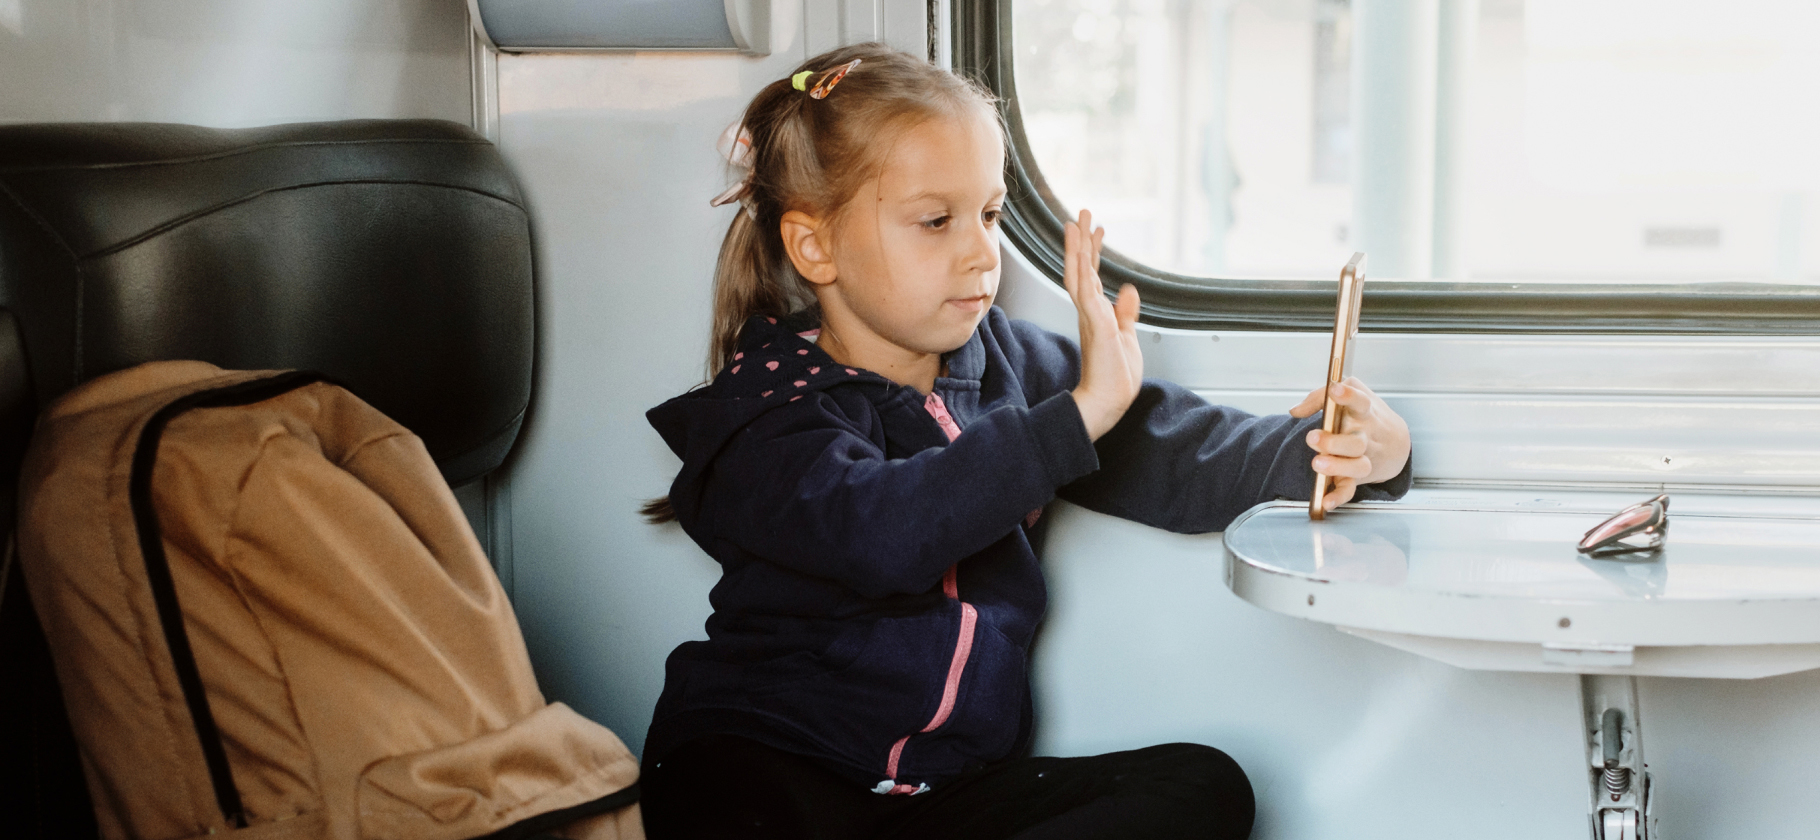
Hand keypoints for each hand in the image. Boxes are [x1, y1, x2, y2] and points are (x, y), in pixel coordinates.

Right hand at [1063, 209, 1141, 439]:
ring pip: (1078, 274)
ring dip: (1077, 247)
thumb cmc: (1115, 379)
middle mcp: (1089, 313)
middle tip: (1080, 213)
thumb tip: (1128, 291)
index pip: (1092, 277)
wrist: (1107, 403)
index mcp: (1096, 316)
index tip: (1096, 229)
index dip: (1093, 252)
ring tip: (1076, 222)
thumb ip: (1126, 314)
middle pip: (1081, 269)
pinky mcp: (1094, 324)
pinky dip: (1081, 270)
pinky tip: (1080, 252)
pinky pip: (1084, 291)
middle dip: (1081, 241)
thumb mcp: (1127, 338)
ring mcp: (1090, 317)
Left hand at [1288, 377, 1410, 511]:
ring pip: (1357, 466)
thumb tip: (1295, 410)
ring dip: (1337, 467)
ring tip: (1318, 464)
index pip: (1360, 401)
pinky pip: (1350, 489)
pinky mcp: (1357, 477)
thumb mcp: (1351, 396)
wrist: (1396, 442)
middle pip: (1355, 441)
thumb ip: (1320, 397)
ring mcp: (1364, 457)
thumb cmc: (1364, 415)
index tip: (1336, 390)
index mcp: (1364, 412)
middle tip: (1312, 438)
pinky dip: (1338, 497)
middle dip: (1334, 442)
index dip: (1348, 396)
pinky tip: (1326, 501)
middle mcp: (1366, 435)